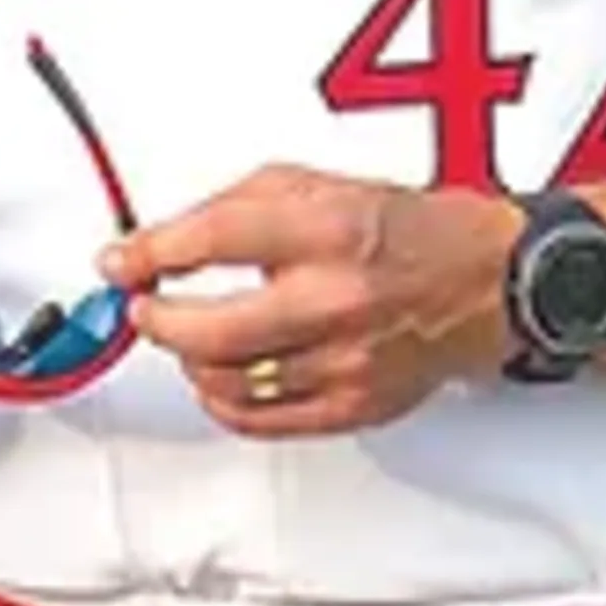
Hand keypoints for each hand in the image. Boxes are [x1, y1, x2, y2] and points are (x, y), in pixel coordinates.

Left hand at [99, 164, 519, 438]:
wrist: (486, 280)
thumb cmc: (405, 228)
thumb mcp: (318, 184)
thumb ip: (238, 206)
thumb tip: (167, 237)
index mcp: (327, 227)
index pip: (213, 239)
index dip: (150, 251)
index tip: (119, 260)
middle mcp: (335, 297)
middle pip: (210, 328)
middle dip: (157, 319)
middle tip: (142, 307)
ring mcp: (344, 360)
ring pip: (228, 381)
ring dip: (189, 359)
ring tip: (186, 337)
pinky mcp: (353, 406)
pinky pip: (261, 421)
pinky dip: (224, 401)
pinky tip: (220, 376)